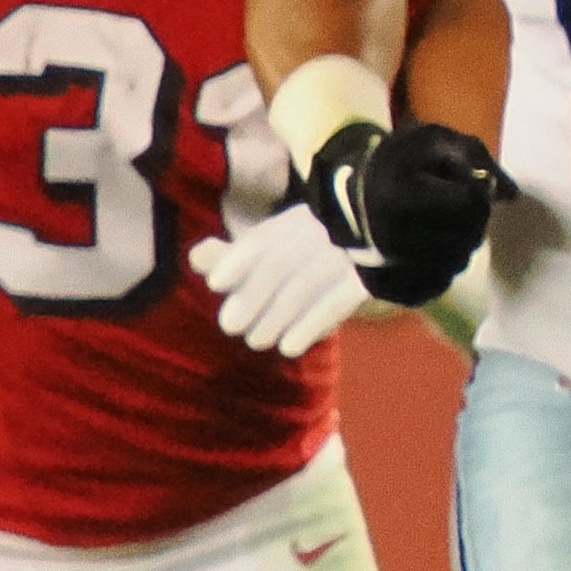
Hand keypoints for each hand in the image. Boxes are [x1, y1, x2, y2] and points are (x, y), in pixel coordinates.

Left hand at [191, 201, 372, 355]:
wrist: (375, 243)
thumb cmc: (307, 253)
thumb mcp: (270, 245)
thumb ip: (231, 253)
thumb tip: (196, 256)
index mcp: (295, 223)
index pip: (262, 238)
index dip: (236, 259)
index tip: (216, 282)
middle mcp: (319, 234)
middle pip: (280, 264)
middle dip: (250, 298)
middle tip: (231, 325)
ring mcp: (345, 256)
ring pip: (304, 287)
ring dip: (274, 320)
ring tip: (257, 340)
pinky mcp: (366, 281)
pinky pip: (336, 304)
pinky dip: (308, 328)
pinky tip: (287, 348)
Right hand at [299, 119, 507, 304]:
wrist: (345, 192)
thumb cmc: (398, 163)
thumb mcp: (434, 140)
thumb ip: (476, 158)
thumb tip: (509, 195)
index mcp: (397, 197)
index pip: (471, 205)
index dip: (476, 192)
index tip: (460, 184)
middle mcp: (387, 238)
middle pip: (468, 238)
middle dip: (471, 221)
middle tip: (454, 207)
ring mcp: (384, 267)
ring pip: (457, 264)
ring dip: (459, 246)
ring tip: (440, 226)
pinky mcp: (384, 288)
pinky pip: (436, 286)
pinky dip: (442, 269)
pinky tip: (431, 250)